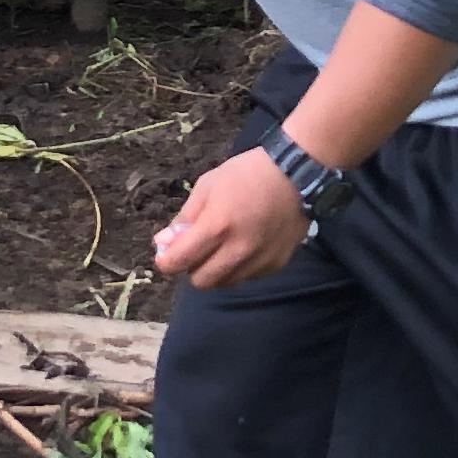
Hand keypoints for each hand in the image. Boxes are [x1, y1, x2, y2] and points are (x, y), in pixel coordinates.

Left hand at [153, 151, 304, 290]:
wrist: (295, 174)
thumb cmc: (245, 174)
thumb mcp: (207, 187)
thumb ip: (184, 219)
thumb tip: (162, 244)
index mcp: (216, 227)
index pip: (179, 262)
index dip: (166, 262)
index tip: (166, 254)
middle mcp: (238, 250)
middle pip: (201, 282)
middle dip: (192, 267)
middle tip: (197, 248)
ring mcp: (259, 261)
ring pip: (225, 283)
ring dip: (216, 270)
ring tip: (222, 246)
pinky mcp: (276, 265)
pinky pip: (248, 277)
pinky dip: (239, 268)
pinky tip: (244, 246)